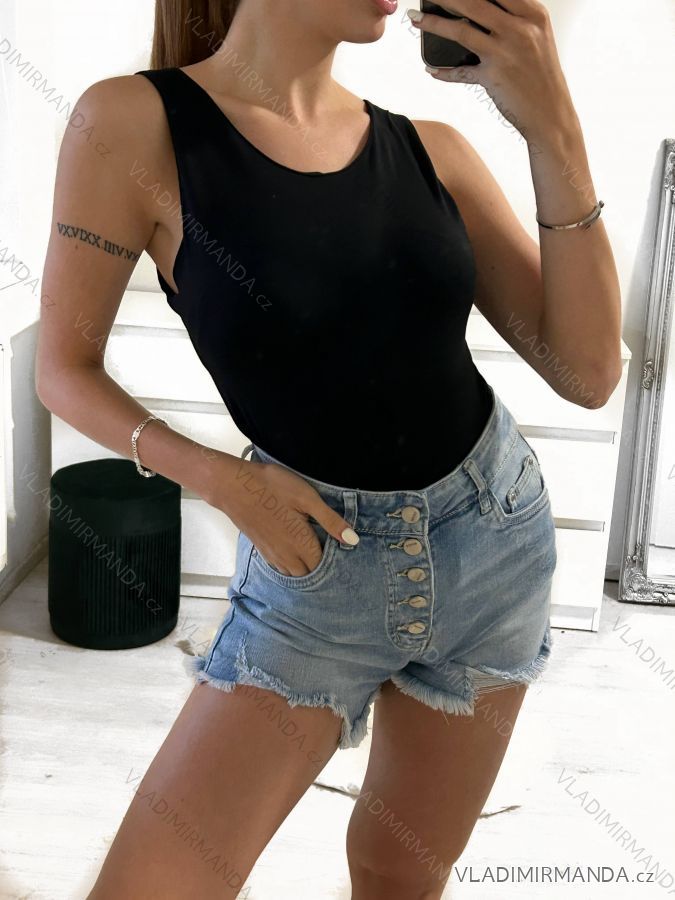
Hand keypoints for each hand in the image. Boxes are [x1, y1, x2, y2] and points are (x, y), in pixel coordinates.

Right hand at [206, 454, 359, 576]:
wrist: (232, 486)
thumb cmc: (271, 486)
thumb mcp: (307, 498)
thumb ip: (330, 520)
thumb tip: (352, 540)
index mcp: (301, 543)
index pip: (322, 566)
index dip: (334, 562)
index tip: (341, 552)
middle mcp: (286, 554)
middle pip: (308, 573)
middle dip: (319, 569)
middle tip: (329, 553)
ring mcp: (271, 553)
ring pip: (292, 573)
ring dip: (304, 568)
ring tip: (313, 554)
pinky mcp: (260, 548)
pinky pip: (279, 567)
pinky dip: (289, 565)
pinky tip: (293, 552)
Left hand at [408, 0, 577, 146]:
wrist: (551, 114)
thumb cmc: (543, 77)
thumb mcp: (538, 38)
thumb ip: (515, 19)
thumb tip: (479, 10)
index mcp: (533, 14)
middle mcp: (519, 29)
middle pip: (474, 2)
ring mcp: (504, 53)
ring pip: (460, 31)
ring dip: (433, 23)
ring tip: (416, 18)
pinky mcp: (491, 77)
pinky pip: (460, 71)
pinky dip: (443, 71)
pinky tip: (432, 69)